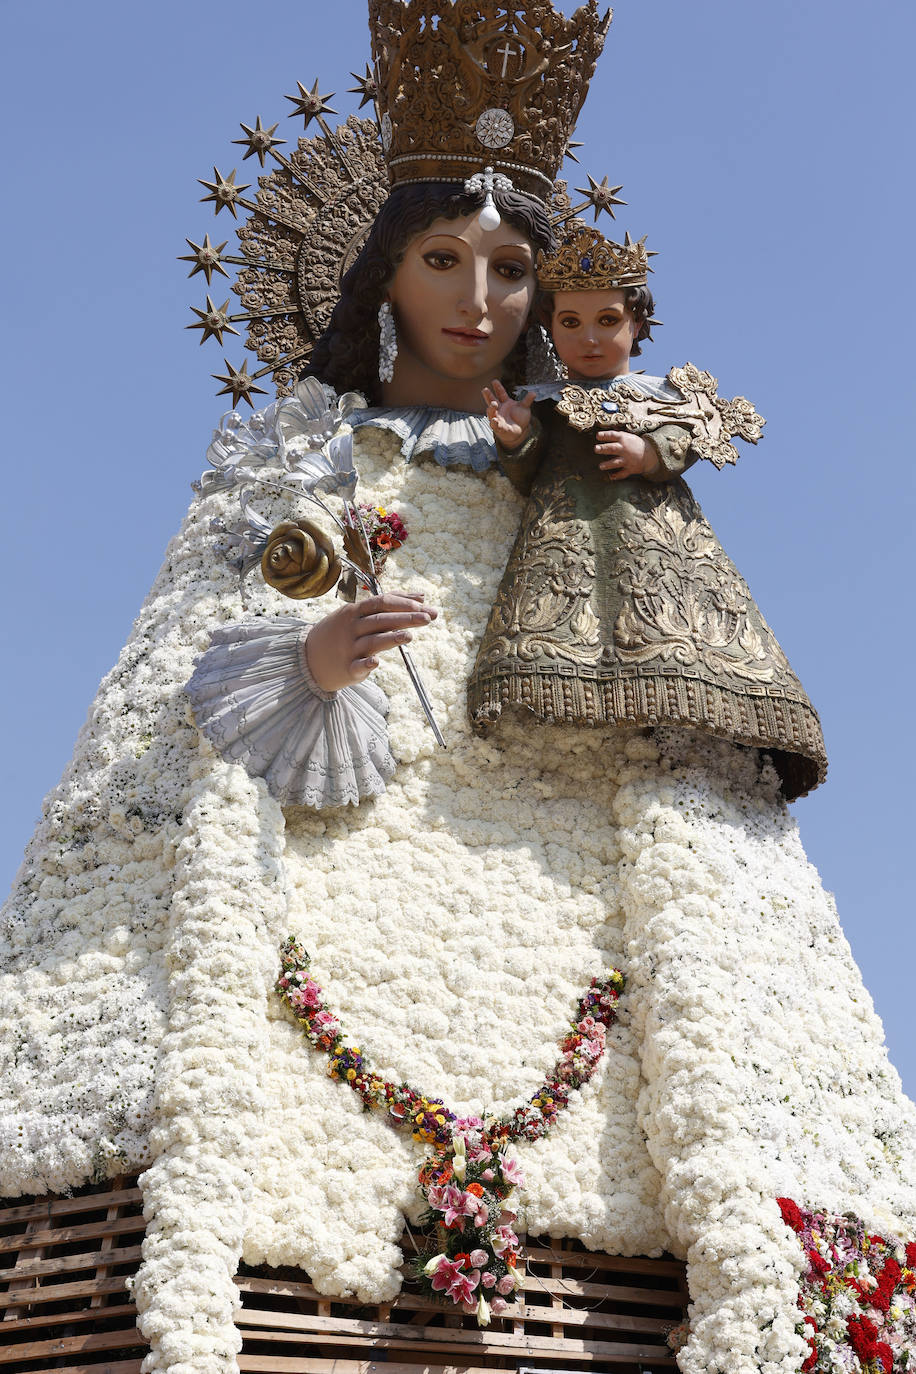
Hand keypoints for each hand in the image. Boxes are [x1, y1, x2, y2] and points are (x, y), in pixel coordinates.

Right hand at [305, 591, 436, 692]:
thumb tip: (421, 596)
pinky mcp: (347, 669)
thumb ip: (389, 604)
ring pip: (371, 641)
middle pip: (380, 620)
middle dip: (405, 617)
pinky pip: (357, 666)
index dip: (403, 602)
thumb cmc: (341, 632)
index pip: (381, 602)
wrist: (308, 657)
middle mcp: (352, 628)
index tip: (423, 605)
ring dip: (390, 638)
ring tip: (409, 636)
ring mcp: (348, 649)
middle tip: (428, 618)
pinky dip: (366, 664)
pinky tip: (376, 662)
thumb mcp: (358, 613)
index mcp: (355, 612)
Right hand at [483, 380, 534, 449]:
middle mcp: (499, 409)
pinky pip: (495, 425)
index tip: (494, 381)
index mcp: (505, 402)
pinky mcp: (499, 428)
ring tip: (492, 404)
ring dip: (491, 409)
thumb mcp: (524, 408)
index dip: (498, 387)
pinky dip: (495, 423)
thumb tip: (534, 393)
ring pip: (492, 413)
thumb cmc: (519, 418)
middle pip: (492, 401)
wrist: (518, 431)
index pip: (501, 393)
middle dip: (488, 396)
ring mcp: (498, 418)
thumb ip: (527, 401)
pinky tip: (494, 420)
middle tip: (485, 390)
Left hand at [595, 430, 661, 479]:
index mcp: (624, 439)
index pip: (613, 435)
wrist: (650, 453)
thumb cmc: (635, 444)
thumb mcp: (628, 437)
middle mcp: (625, 449)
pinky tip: (611, 477)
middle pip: (613, 448)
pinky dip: (617, 476)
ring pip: (617, 462)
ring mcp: (627, 460)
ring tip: (601, 466)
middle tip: (596, 449)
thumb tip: (601, 434)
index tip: (598, 436)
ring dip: (608, 464)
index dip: (605, 435)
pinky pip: (623, 473)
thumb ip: (616, 437)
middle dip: (604, 448)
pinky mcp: (630, 469)